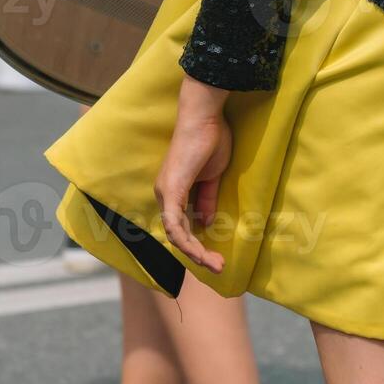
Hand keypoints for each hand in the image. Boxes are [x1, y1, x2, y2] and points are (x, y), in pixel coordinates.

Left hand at [154, 76, 232, 273]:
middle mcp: (165, 194)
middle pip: (178, 233)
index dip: (196, 243)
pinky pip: (174, 224)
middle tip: (218, 266)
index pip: (181, 224)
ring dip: (196, 252)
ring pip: (176, 233)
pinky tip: (198, 253)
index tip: (214, 256)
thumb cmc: (210, 140)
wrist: (204, 118)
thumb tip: (206, 221)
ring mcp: (166, 192)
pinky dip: (186, 241)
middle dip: (198, 253)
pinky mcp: (171, 190)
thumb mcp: (213, 176)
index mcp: (174, 190)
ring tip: (216, 264)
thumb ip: (207, 198)